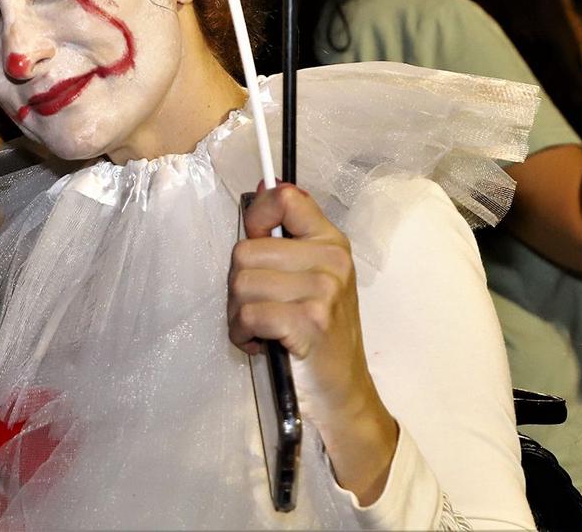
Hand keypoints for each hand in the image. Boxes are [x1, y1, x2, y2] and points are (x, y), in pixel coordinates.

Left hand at [231, 185, 396, 499]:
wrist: (343, 394)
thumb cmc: (319, 336)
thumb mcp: (314, 278)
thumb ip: (289, 237)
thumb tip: (263, 187)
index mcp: (331, 241)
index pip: (284, 198)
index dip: (257, 218)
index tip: (258, 248)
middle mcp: (332, 260)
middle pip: (245, 250)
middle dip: (238, 285)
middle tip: (257, 309)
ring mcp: (323, 290)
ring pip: (241, 282)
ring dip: (238, 313)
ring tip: (260, 328)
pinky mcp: (310, 322)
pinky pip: (249, 313)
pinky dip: (243, 333)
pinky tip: (260, 344)